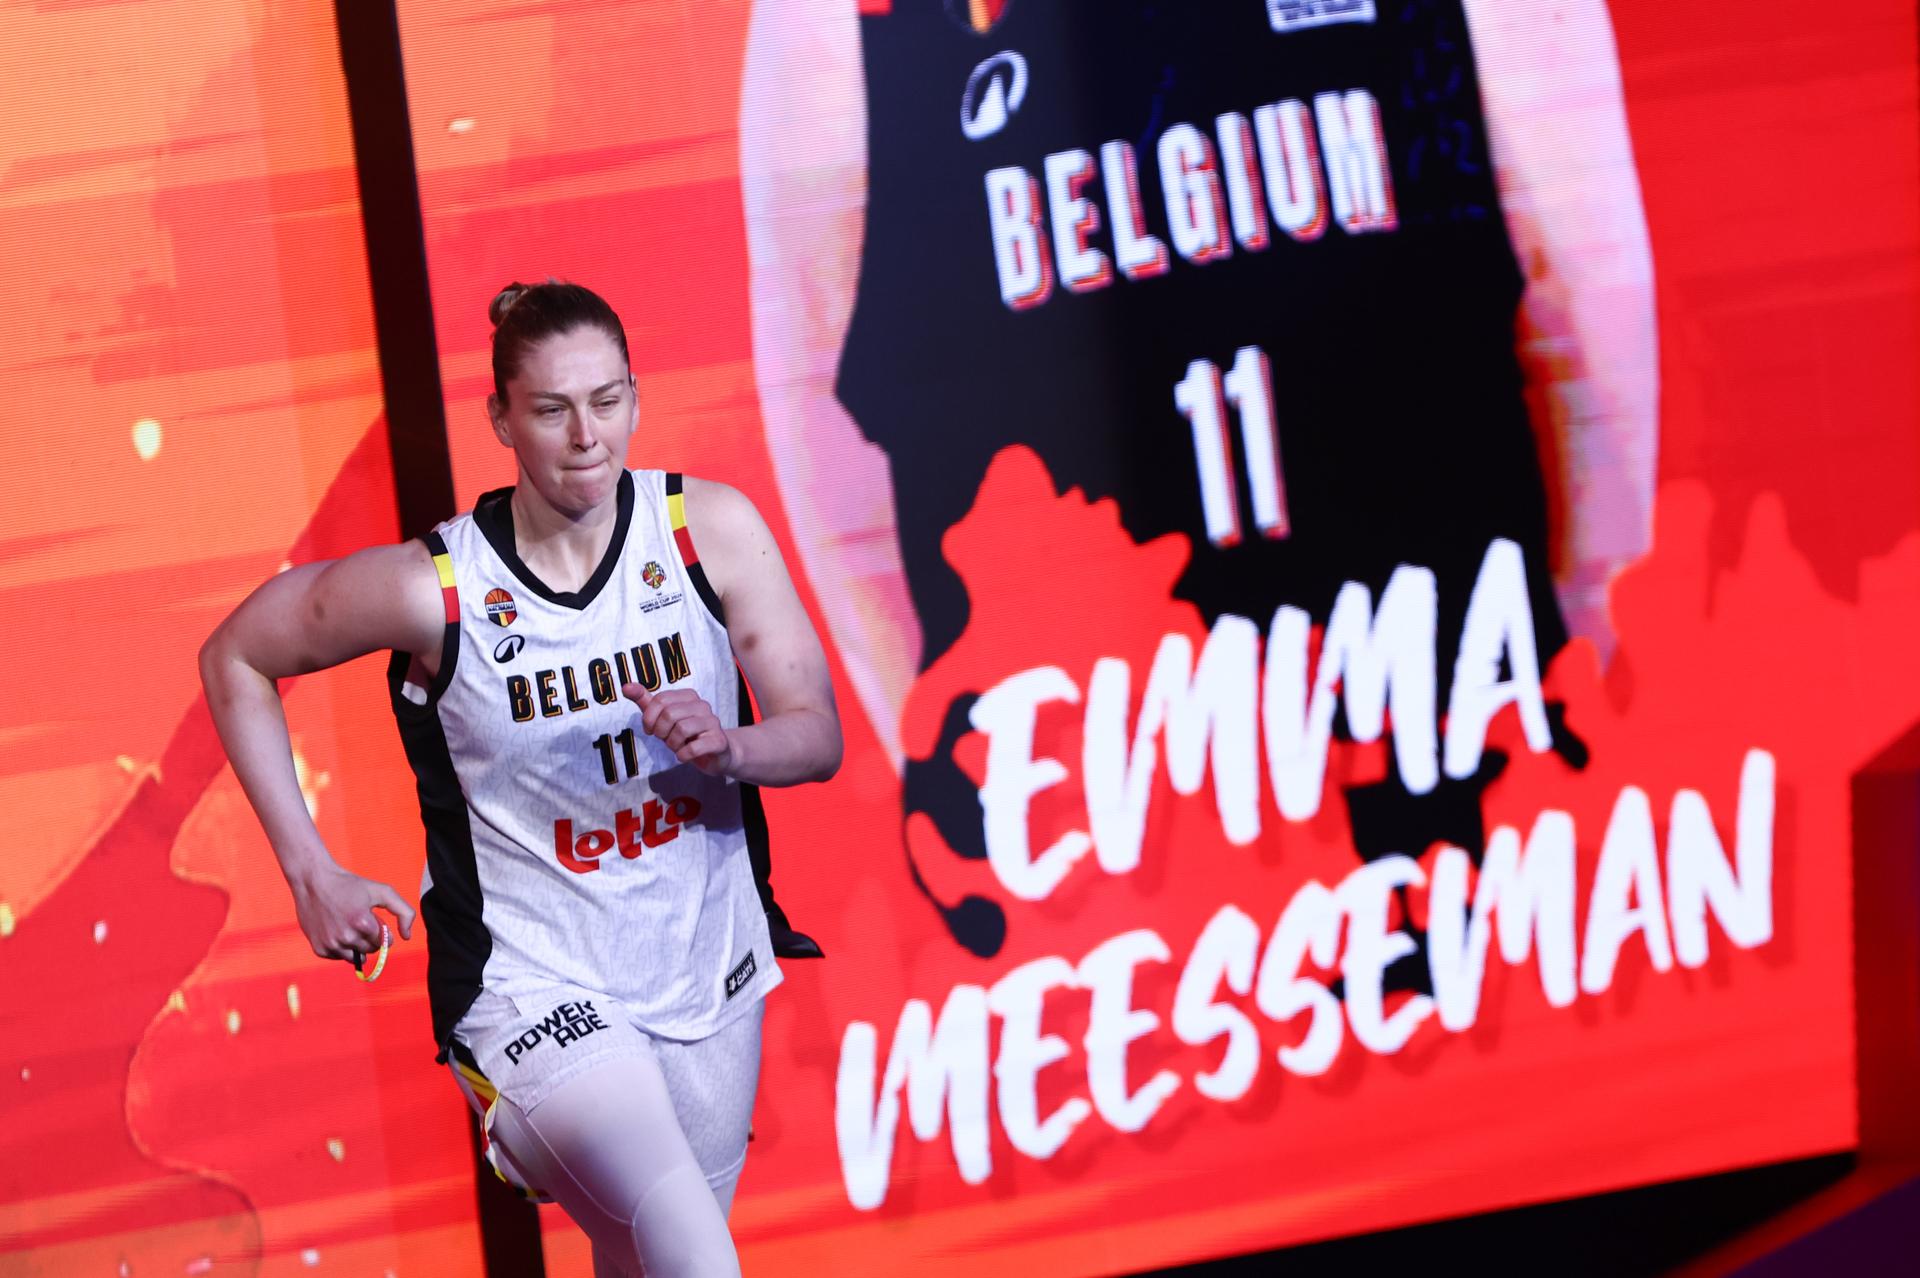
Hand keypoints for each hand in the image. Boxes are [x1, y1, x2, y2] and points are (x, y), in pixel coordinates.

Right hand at [289, 859, 415, 964]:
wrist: (313, 881)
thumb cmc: (350, 885)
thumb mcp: (382, 891)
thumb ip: (403, 912)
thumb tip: (406, 936)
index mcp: (362, 923)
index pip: (383, 941)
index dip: (381, 931)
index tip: (373, 919)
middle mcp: (346, 937)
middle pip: (370, 950)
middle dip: (370, 938)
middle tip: (360, 921)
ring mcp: (331, 944)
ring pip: (355, 957)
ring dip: (356, 945)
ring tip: (349, 926)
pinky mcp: (319, 949)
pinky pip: (339, 957)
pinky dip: (341, 947)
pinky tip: (336, 930)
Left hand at [623, 683, 734, 775]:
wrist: (716, 753)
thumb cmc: (687, 735)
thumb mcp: (664, 718)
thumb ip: (646, 701)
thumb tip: (626, 687)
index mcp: (689, 696)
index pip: (660, 700)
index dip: (649, 717)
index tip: (650, 729)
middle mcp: (703, 706)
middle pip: (669, 714)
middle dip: (661, 732)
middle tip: (665, 739)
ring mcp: (713, 723)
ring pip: (681, 730)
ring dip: (672, 744)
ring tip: (677, 747)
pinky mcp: (718, 741)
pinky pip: (693, 748)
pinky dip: (683, 755)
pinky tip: (685, 756)